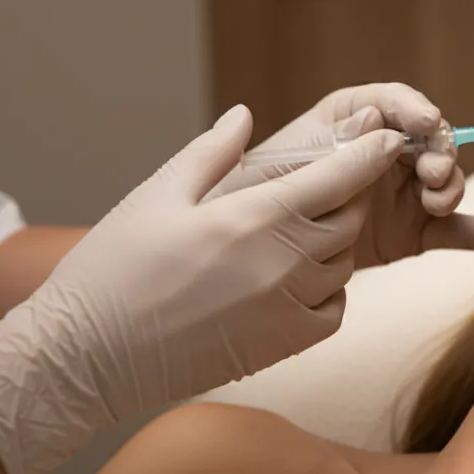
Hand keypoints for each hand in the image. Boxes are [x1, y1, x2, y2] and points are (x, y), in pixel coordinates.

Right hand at [0, 105, 404, 473]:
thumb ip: (212, 152)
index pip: (340, 175)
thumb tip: (245, 115)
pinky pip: (334, 309)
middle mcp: (283, 263)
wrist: (86, 359)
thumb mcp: (157, 195)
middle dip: (349, 195)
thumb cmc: (113, 270)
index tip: (387, 135)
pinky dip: (327, 290)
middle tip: (334, 182)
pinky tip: (295, 279)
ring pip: (345, 263)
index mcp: (254, 216)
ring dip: (333, 243)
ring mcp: (287, 308)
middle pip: (350, 217)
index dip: (371, 151)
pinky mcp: (283, 345)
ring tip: (299, 232)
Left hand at [213, 83, 473, 262]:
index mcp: (350, 122)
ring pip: (443, 179)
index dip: (413, 107)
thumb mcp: (286, 168)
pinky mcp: (413, 232)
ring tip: (435, 204)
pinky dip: (472, 231)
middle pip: (428, 139)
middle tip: (431, 172)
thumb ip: (329, 145)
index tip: (426, 121)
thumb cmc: (256, 200)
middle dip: (438, 150)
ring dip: (449, 186)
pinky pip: (450, 229)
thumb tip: (373, 119)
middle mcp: (383, 152)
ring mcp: (402, 192)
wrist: (249, 259)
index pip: (391, 103)